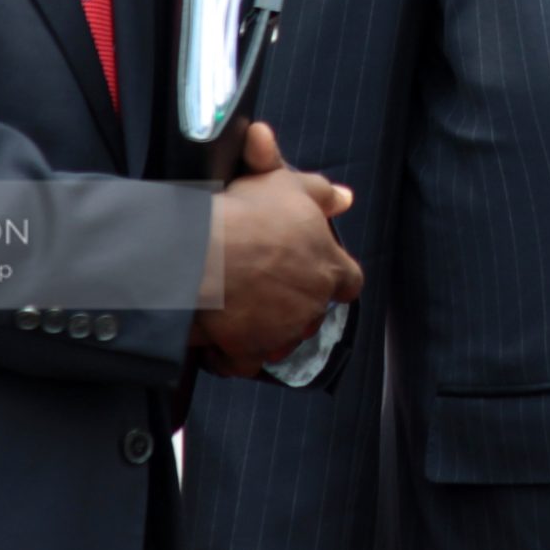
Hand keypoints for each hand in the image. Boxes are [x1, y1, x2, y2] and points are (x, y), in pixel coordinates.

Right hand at [194, 121, 361, 378]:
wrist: (200, 252)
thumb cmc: (247, 215)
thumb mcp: (289, 186)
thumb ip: (323, 194)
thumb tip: (345, 199)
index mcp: (328, 267)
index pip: (349, 281)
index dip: (332, 276)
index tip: (312, 269)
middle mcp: (312, 305)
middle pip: (313, 312)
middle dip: (294, 302)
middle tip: (264, 283)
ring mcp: (281, 333)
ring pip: (281, 338)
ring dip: (266, 329)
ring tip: (239, 308)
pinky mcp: (250, 352)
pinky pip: (246, 362)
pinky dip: (234, 354)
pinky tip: (219, 339)